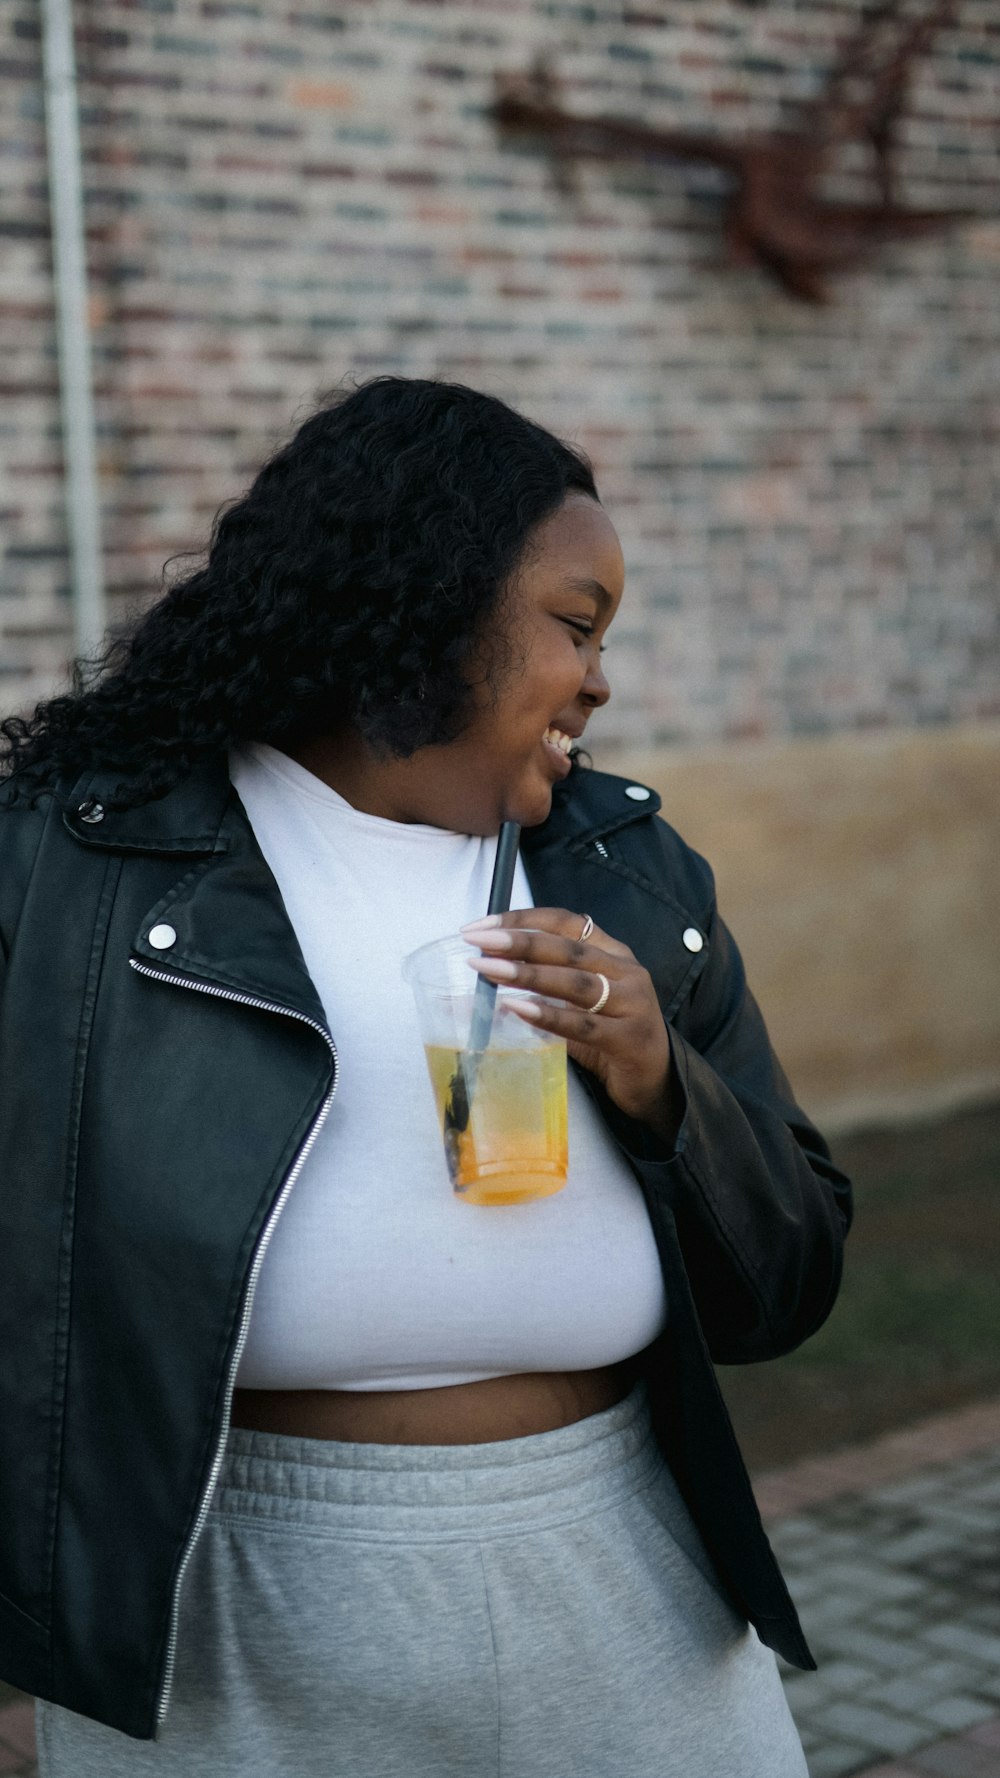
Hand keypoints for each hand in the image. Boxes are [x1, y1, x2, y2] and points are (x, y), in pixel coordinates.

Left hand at [461, 908, 681, 1145]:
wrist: (655, 1082)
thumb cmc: (610, 1037)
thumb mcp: (580, 1003)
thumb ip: (546, 987)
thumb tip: (490, 973)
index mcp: (613, 954)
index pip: (567, 923)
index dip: (524, 920)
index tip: (481, 926)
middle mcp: (627, 972)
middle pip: (568, 948)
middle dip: (519, 942)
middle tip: (478, 942)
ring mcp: (632, 1004)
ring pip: (575, 982)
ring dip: (528, 974)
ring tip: (488, 970)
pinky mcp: (630, 1039)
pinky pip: (583, 1025)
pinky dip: (548, 1015)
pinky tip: (516, 1008)